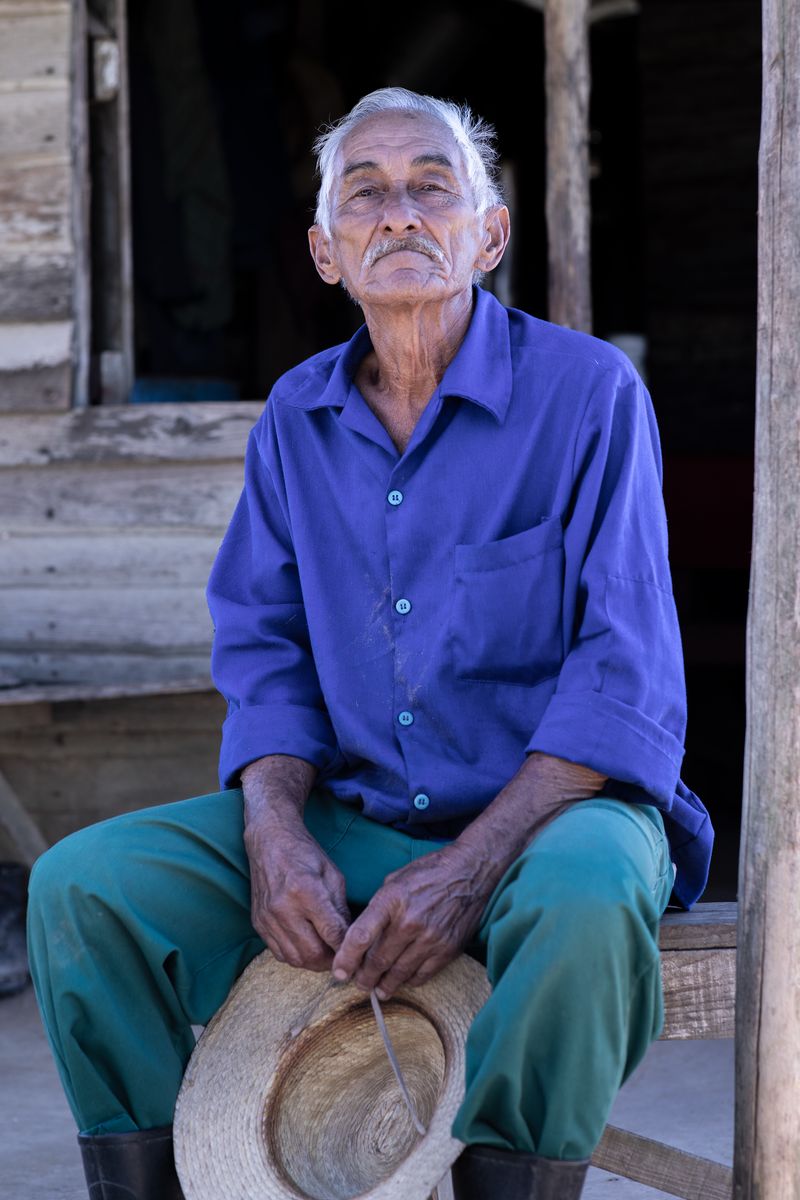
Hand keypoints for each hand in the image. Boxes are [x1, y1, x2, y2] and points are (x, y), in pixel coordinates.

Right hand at [245, 817, 350, 971]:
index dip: (347, 947)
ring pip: (296, 959)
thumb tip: (350, 938)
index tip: (358, 952)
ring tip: (327, 955)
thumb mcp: (333, 875)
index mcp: (305, 891)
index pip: (332, 933)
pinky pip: (279, 953)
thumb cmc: (305, 855)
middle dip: (332, 960)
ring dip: (315, 962)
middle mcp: (283, 908)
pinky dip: (296, 956)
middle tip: (344, 957)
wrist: (270, 842)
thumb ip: (341, 909)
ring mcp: (267, 918)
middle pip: (313, 953)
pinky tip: (307, 947)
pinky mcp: (258, 924)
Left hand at [331, 842, 493, 999]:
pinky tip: (402, 980)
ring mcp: (430, 938)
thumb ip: (377, 908)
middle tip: (358, 983)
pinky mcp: (447, 949)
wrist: (469, 872)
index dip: (346, 959)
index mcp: (391, 900)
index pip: (361, 936)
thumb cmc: (428, 873)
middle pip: (378, 961)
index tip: (339, 972)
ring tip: (377, 989)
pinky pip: (422, 975)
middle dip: (363, 978)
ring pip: (399, 974)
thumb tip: (362, 936)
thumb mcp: (394, 881)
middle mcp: (409, 922)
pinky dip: (408, 981)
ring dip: (384, 985)